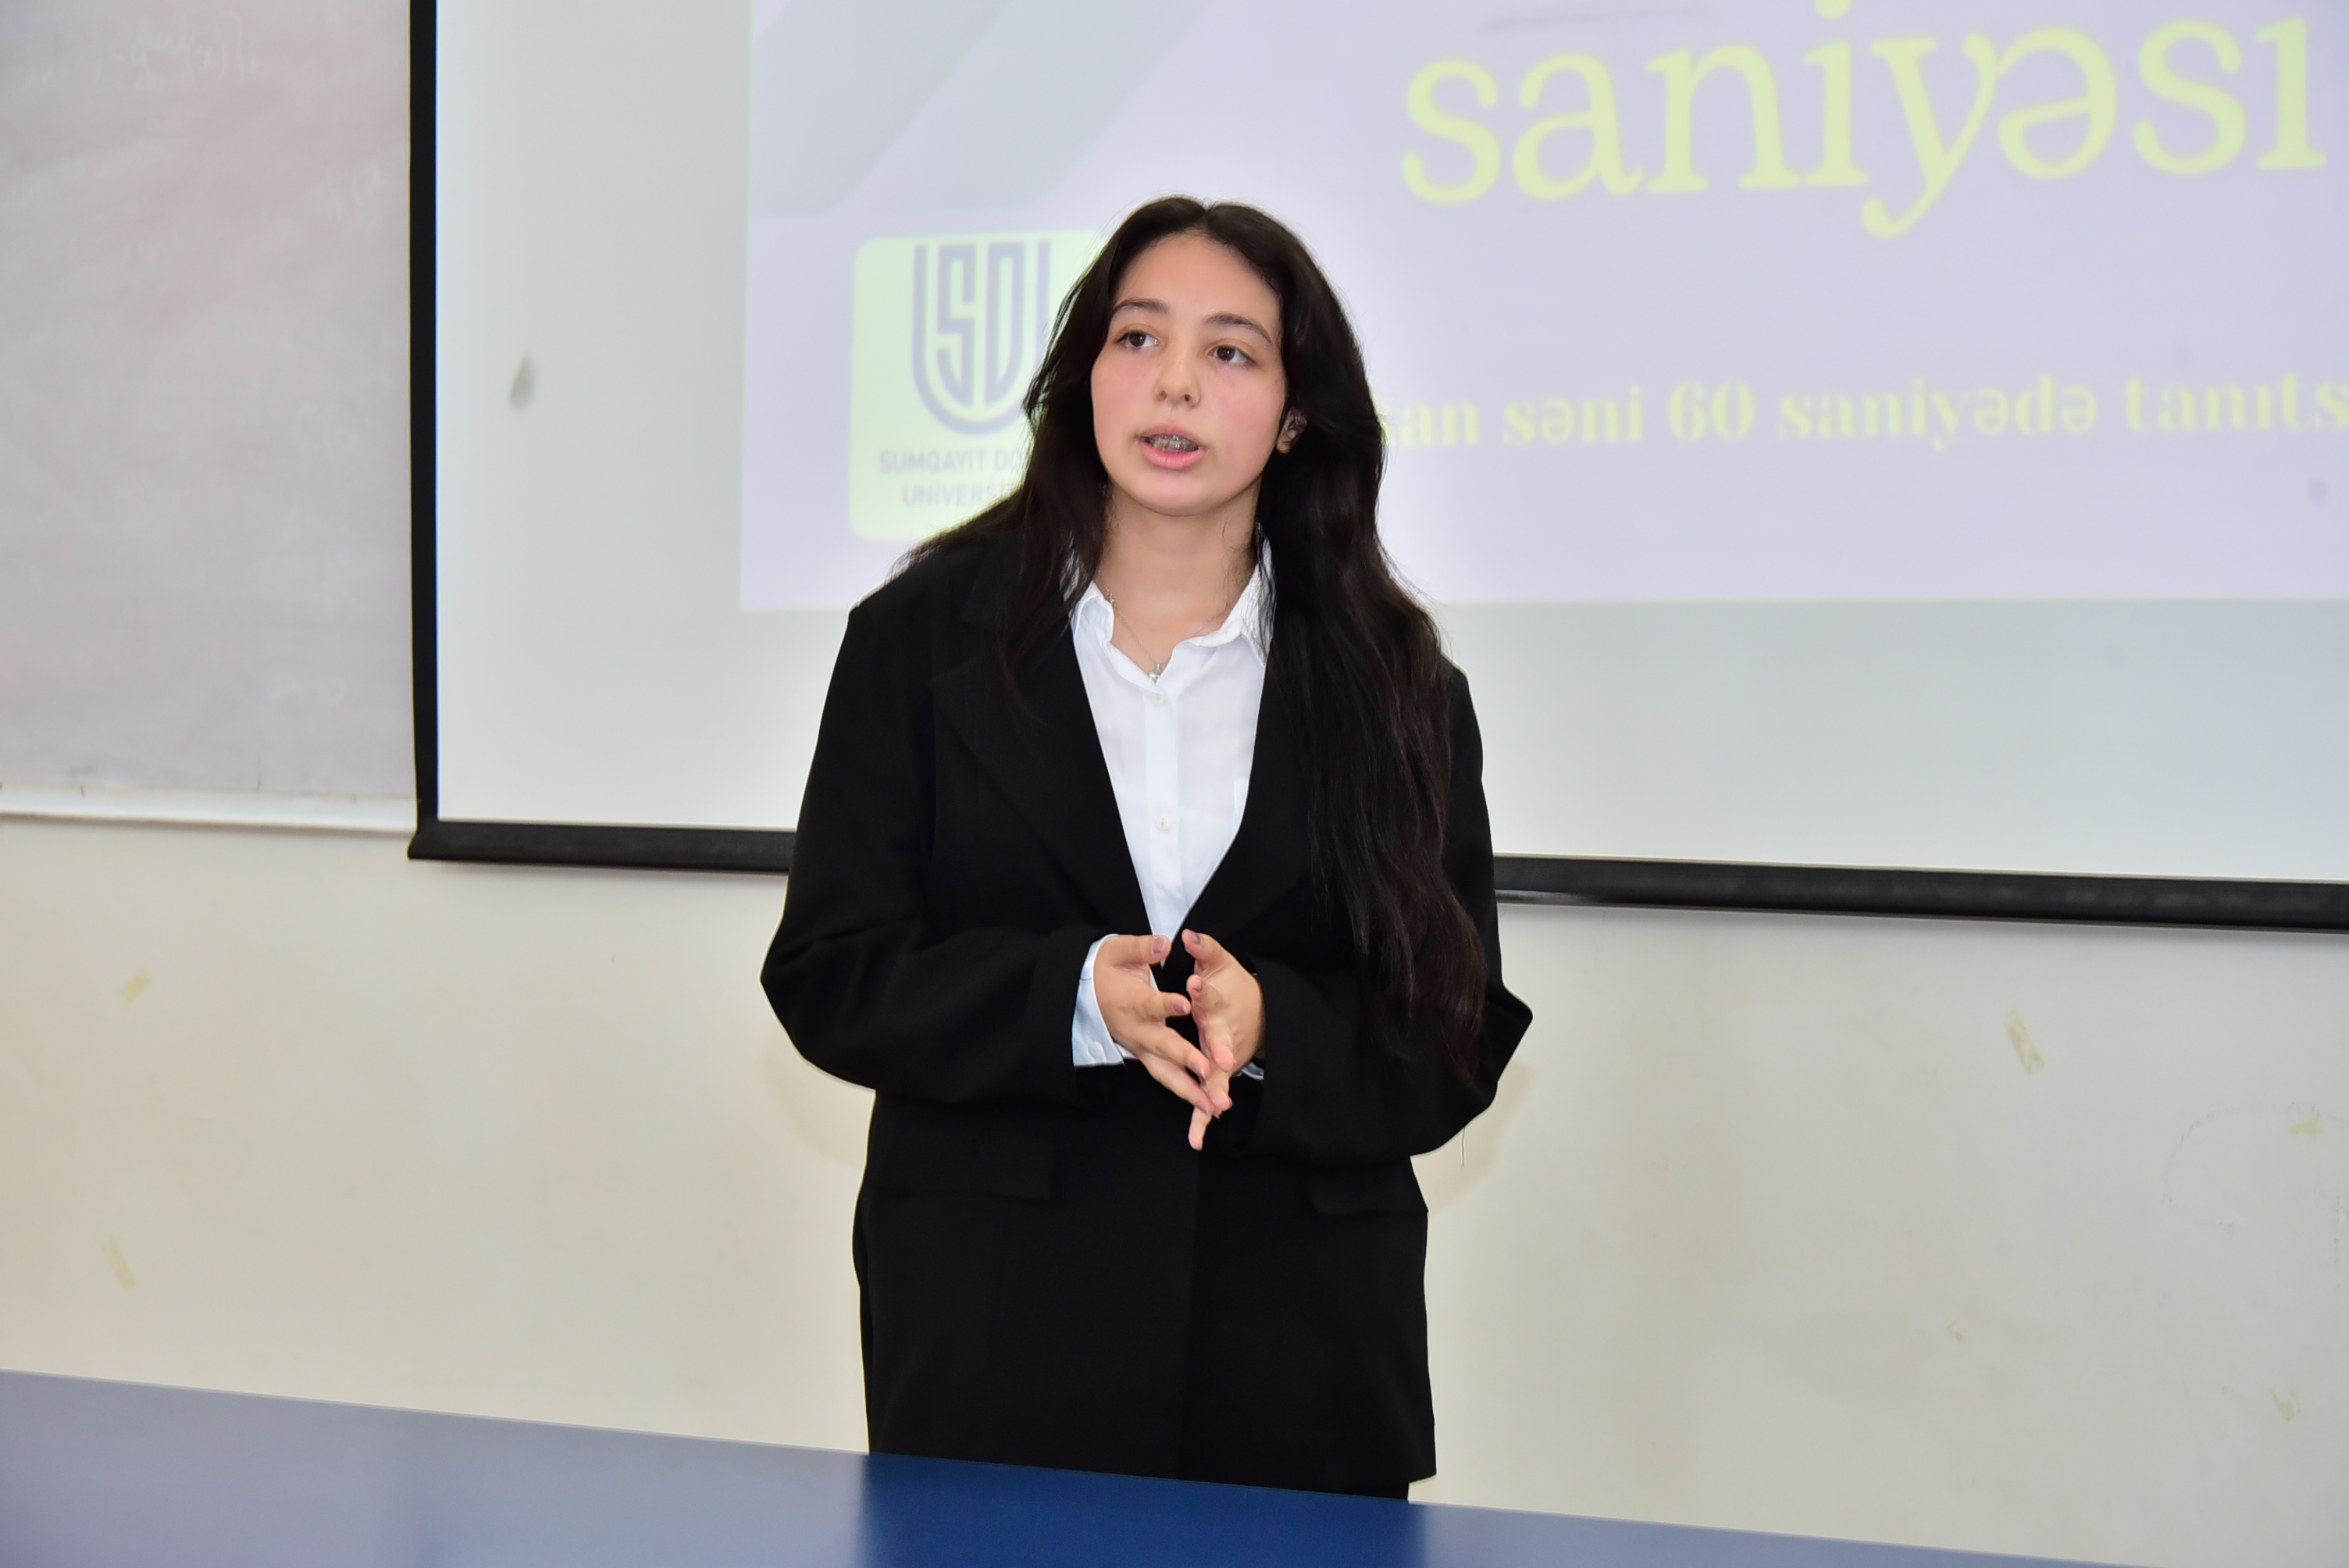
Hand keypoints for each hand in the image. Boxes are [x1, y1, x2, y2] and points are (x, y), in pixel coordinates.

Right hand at [1094, 934, 1230, 1121]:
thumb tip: (1163, 943)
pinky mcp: (1146, 1058)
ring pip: (1166, 1074)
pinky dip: (1187, 1094)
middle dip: (1186, 1059)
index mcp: (1130, 1002)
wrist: (1085, 993)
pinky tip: (1208, 1107)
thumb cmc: (1106, 969)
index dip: (1166, 1004)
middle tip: (1208, 1069)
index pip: (1150, 1004)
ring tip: (1213, 1104)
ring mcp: (1141, 1048)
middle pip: (1162, 1046)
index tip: (1186, 1004)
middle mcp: (1136, 1030)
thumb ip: (1141, 948)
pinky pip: (1168, 1080)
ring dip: (1190, 1090)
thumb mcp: (1118, 951)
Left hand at [1182, 929, 1262, 1149]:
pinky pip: (1209, 1097)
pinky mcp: (1219, 1074)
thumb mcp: (1218, 963)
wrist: (1258, 1013)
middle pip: (1222, 1042)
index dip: (1201, 989)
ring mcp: (1223, 1057)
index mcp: (1218, 1004)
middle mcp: (1223, 1033)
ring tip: (1217, 1108)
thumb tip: (1188, 934)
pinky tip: (1196, 1137)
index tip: (1192, 985)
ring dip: (1217, 1090)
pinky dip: (1203, 1118)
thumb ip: (1204, 949)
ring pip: (1219, 1076)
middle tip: (1221, 1060)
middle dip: (1221, 1050)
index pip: (1209, 994)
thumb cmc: (1232, 986)